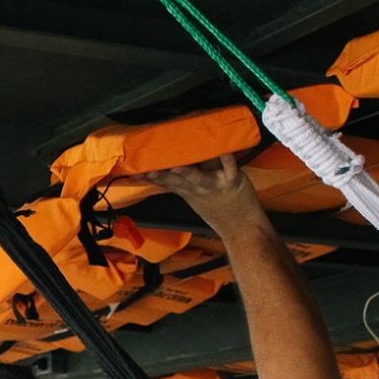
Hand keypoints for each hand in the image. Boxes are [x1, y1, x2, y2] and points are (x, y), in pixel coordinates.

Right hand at [129, 154, 263, 235]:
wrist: (242, 226)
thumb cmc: (218, 209)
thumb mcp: (194, 199)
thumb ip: (182, 183)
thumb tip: (168, 167)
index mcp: (188, 191)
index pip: (166, 183)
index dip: (151, 177)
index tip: (135, 171)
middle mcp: (199, 189)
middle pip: (177, 180)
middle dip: (162, 174)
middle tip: (148, 168)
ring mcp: (216, 185)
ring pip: (198, 178)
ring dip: (187, 173)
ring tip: (176, 166)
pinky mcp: (234, 180)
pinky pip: (231, 169)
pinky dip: (229, 161)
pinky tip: (225, 152)